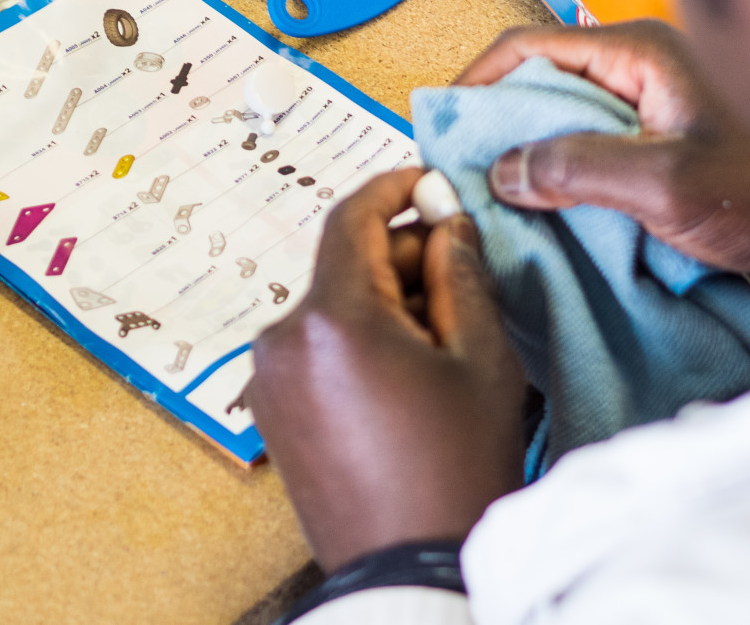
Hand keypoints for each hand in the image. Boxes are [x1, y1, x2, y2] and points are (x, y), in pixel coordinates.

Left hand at [247, 169, 525, 572]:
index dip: (394, 187)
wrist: (413, 570)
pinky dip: (357, 335)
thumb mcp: (480, 359)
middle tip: (458, 265)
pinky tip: (406, 365)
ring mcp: (269, 377)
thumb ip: (458, 272)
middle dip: (400, 254)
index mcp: (333, 319)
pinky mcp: (271, 407)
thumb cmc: (455, 470)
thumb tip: (445, 219)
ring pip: (331, 304)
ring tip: (441, 333)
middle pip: (343, 262)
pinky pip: (315, 344)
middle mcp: (283, 339)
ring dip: (382, 298)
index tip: (426, 180)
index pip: (352, 216)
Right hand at [457, 21, 749, 308]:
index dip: (479, 83)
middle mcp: (646, 74)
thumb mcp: (665, 184)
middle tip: (463, 174)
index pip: (533, 48)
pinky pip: (596, 158)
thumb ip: (576, 169)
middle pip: (544, 86)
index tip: (443, 126)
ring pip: (568, 126)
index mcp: (643, 54)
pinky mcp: (667, 153)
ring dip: (532, 160)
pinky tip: (547, 217)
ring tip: (496, 201)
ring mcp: (657, 114)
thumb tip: (503, 169)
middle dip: (500, 127)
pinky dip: (565, 181)